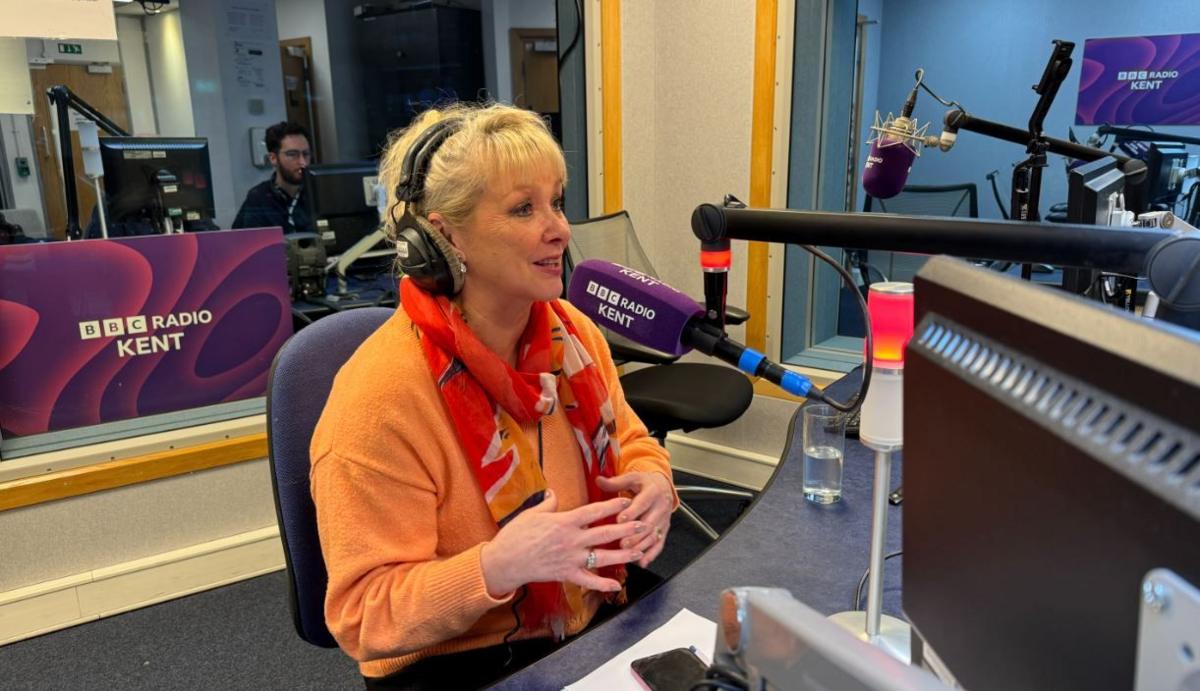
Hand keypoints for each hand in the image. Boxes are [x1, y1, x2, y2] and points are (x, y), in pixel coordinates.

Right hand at [480, 491, 647, 596]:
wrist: (504, 562)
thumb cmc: (515, 535)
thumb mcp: (531, 513)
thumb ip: (548, 504)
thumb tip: (554, 493)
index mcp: (564, 522)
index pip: (593, 511)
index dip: (612, 506)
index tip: (626, 501)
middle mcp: (571, 540)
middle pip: (605, 533)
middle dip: (626, 529)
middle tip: (644, 525)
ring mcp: (570, 559)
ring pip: (602, 556)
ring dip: (623, 554)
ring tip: (639, 551)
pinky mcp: (566, 574)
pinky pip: (588, 580)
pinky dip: (603, 584)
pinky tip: (617, 584)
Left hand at [595, 472, 673, 567]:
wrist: (663, 486)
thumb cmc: (644, 483)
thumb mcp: (631, 479)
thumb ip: (615, 482)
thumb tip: (598, 480)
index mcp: (652, 492)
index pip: (642, 503)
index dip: (632, 512)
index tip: (620, 520)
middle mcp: (661, 506)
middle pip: (649, 523)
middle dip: (635, 535)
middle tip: (622, 543)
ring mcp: (664, 520)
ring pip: (654, 535)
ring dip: (642, 546)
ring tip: (629, 554)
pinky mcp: (664, 529)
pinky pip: (659, 543)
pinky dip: (651, 554)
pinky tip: (642, 562)